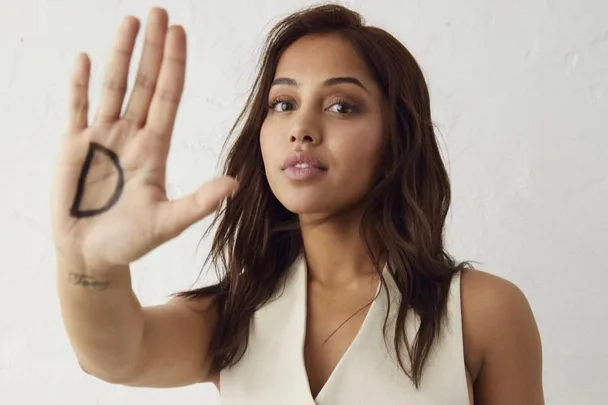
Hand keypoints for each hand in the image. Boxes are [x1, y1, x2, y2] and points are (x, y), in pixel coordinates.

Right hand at [51, 8, 237, 270]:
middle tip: (159, 13)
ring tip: (130, 22)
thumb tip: (234, 184)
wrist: (92, 255)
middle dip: (152, 49)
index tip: (180, 34)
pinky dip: (80, 84)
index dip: (174, 66)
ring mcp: (101, 137)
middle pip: (144, 83)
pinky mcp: (73, 146)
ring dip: (120, 55)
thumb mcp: (168, 222)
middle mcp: (130, 136)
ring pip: (113, 87)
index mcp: (154, 149)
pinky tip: (86, 59)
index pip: (168, 98)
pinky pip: (77, 108)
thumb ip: (198, 203)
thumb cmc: (130, 240)